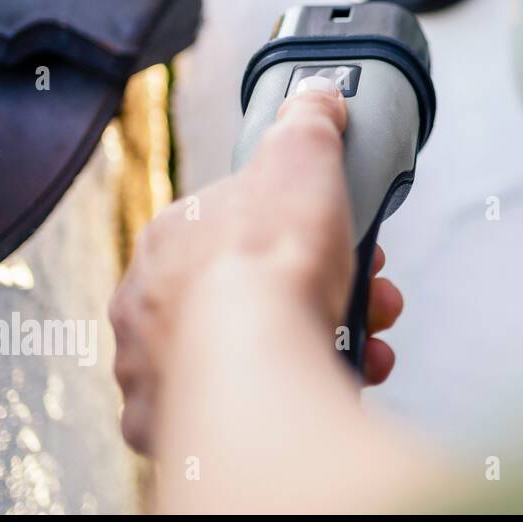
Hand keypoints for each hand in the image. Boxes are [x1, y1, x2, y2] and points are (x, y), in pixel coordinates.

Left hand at [110, 76, 403, 454]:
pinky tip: (331, 379)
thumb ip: (308, 124)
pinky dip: (287, 392)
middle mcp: (152, 302)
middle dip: (324, 289)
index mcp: (174, 235)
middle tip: (370, 296)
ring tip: (367, 345)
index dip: (307, 225)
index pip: (241, 221)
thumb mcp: (303, 159)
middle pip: (253, 288)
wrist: (255, 363)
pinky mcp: (175, 423)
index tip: (349, 237)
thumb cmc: (270, 267)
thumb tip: (316, 98)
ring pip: (249, 350)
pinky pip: (239, 404)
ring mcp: (159, 367)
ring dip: (320, 340)